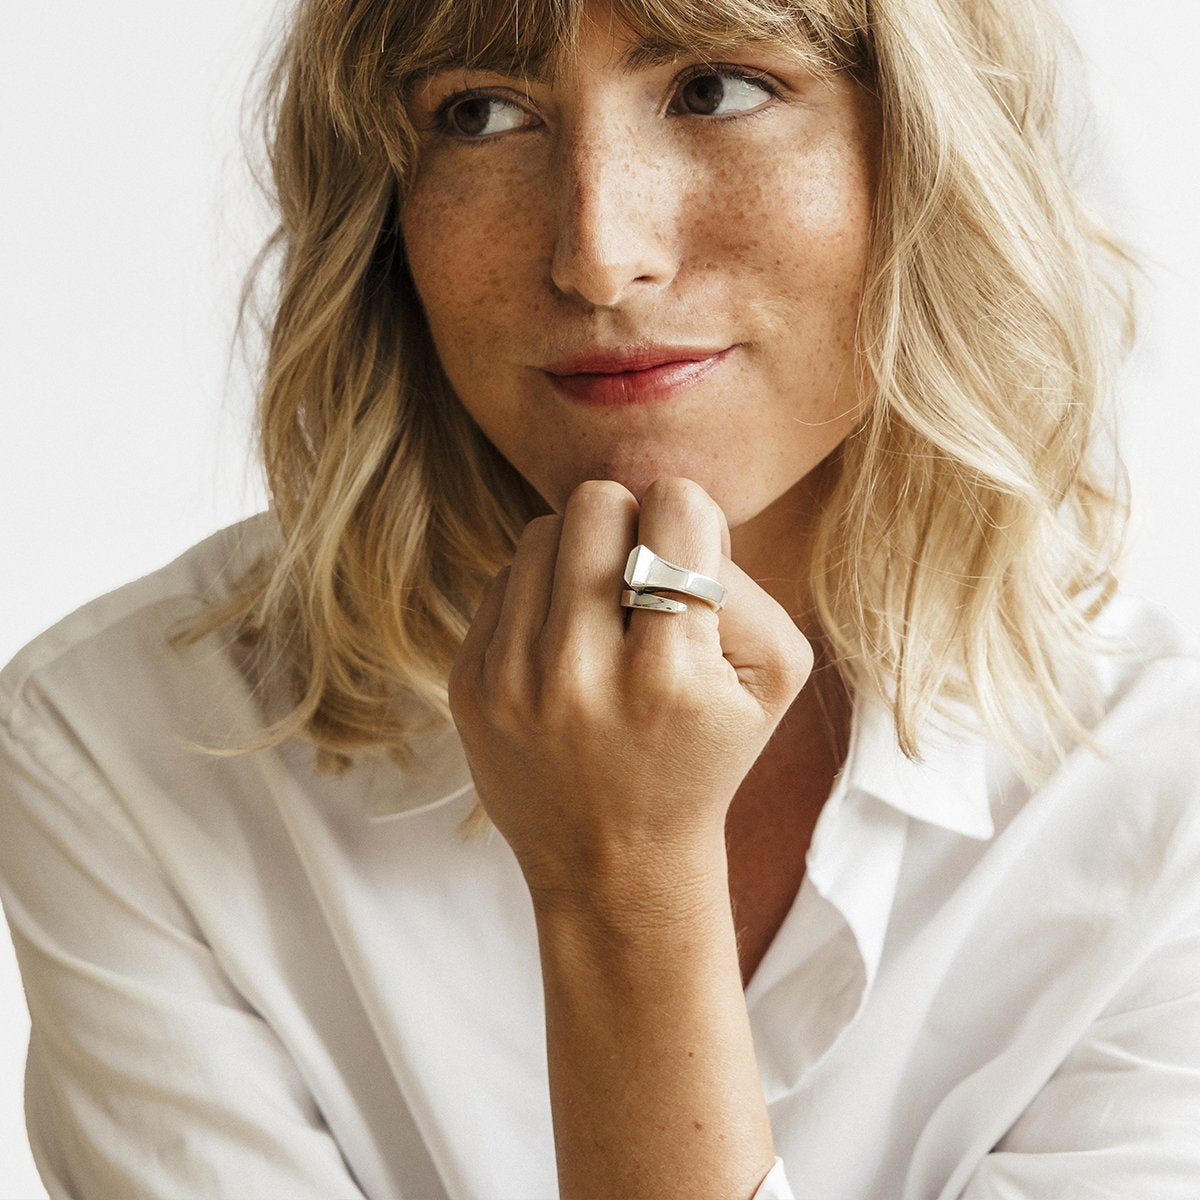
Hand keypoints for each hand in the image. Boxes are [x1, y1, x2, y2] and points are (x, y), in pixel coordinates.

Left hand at [448, 477, 812, 904]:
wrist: (615, 864)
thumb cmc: (704, 757)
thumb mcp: (771, 678)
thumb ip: (740, 581)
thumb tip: (671, 517)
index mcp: (669, 674)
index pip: (674, 506)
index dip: (690, 518)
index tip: (686, 564)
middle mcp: (581, 675)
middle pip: (594, 503)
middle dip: (628, 524)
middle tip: (639, 579)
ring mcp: (512, 682)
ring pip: (541, 534)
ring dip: (579, 558)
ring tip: (600, 616)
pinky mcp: (468, 686)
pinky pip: (503, 581)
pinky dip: (538, 600)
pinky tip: (561, 650)